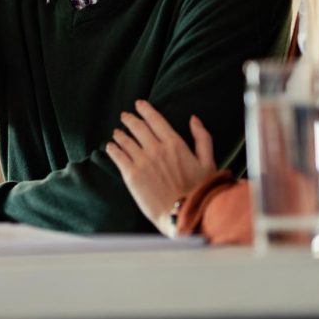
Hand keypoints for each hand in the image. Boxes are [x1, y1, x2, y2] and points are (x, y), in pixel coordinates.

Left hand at [104, 100, 215, 235]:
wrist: (185, 214)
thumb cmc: (200, 190)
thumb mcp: (208, 162)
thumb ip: (202, 138)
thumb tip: (194, 119)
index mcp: (175, 143)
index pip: (156, 120)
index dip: (145, 110)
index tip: (139, 104)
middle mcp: (156, 149)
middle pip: (138, 127)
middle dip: (130, 119)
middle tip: (124, 116)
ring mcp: (142, 161)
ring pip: (126, 140)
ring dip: (120, 134)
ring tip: (116, 133)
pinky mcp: (131, 175)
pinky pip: (118, 156)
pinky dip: (112, 149)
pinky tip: (110, 147)